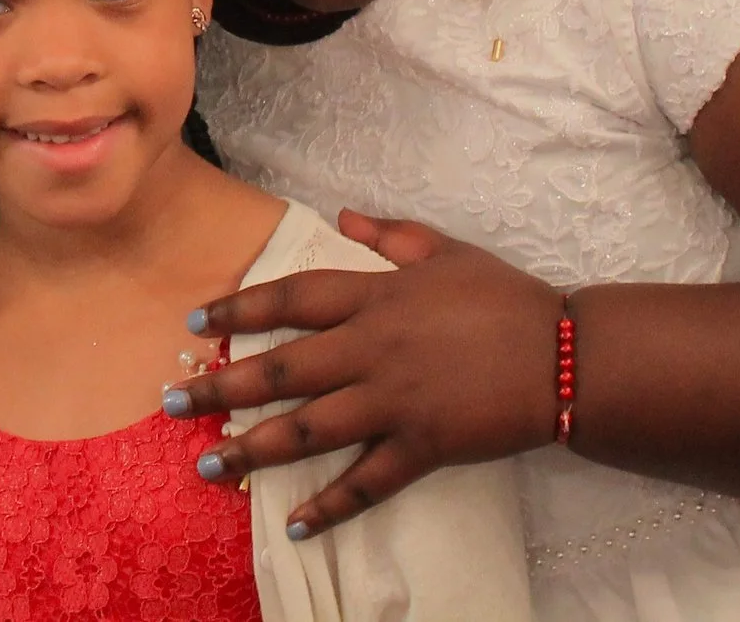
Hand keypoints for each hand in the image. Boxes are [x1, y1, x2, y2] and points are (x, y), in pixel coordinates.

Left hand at [164, 211, 561, 537]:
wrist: (567, 354)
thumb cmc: (504, 297)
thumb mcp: (445, 249)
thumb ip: (389, 235)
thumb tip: (341, 215)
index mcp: (374, 298)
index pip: (289, 299)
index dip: (238, 310)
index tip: (195, 323)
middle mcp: (372, 350)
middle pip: (281, 370)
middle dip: (221, 388)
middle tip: (171, 402)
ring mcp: (394, 402)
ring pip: (309, 430)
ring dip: (255, 449)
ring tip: (208, 464)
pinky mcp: (422, 447)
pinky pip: (368, 481)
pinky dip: (331, 506)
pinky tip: (295, 523)